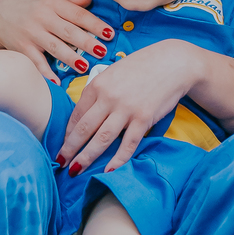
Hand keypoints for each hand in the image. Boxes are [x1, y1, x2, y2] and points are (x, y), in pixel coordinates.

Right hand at [0, 0, 113, 82]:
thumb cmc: (26, 6)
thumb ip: (69, 0)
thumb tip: (90, 0)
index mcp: (52, 3)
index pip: (78, 14)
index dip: (95, 24)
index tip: (109, 33)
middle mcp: (42, 17)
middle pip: (69, 31)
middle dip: (87, 42)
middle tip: (102, 51)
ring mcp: (32, 34)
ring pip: (55, 47)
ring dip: (70, 57)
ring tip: (85, 66)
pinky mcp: (23, 48)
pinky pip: (36, 62)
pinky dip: (45, 73)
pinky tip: (56, 82)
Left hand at [57, 40, 199, 173]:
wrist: (173, 63)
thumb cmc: (142, 67)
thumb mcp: (114, 73)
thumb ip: (100, 92)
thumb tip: (86, 115)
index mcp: (98, 85)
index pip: (77, 114)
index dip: (68, 134)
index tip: (63, 146)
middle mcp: (109, 97)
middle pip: (84, 129)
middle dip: (70, 149)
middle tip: (61, 164)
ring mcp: (126, 109)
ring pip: (101, 140)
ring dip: (86, 157)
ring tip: (76, 171)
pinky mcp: (144, 119)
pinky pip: (128, 144)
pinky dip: (118, 159)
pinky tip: (108, 170)